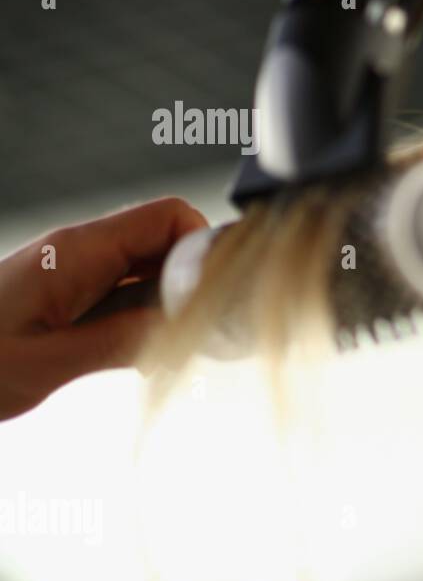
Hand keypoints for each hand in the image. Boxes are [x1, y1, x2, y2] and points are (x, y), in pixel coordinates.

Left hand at [0, 197, 208, 420]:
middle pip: (169, 241)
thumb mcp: (43, 363)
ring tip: (182, 348)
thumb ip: (117, 343)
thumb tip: (184, 331)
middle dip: (197, 280)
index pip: (169, 217)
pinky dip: (150, 319)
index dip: (206, 248)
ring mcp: (78, 273)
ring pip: (153, 271)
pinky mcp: (72, 296)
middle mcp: (82, 252)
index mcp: (76, 251)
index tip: (220, 295)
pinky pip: (130, 294)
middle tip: (212, 329)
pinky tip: (148, 354)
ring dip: (174, 305)